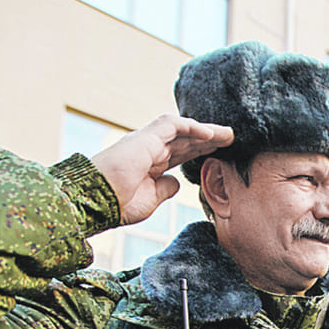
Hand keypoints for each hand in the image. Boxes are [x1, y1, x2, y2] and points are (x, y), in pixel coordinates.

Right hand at [90, 115, 234, 225]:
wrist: (96, 201)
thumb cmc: (117, 204)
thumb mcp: (149, 200)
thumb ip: (164, 189)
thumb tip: (176, 183)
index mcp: (151, 164)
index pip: (182, 153)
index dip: (201, 151)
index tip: (221, 152)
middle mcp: (149, 149)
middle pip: (186, 139)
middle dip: (209, 139)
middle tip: (232, 138)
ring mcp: (147, 142)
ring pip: (182, 129)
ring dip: (206, 130)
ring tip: (227, 134)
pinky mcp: (144, 138)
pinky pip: (171, 125)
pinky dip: (191, 127)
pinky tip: (209, 134)